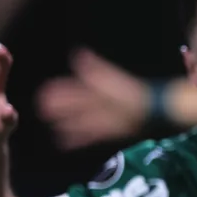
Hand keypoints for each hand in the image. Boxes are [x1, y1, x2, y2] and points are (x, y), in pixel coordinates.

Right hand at [35, 48, 150, 149]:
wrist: (155, 111)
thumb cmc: (132, 94)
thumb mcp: (111, 80)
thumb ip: (95, 69)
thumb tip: (78, 53)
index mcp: (102, 87)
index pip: (78, 88)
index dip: (62, 89)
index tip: (45, 90)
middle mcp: (103, 102)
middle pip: (79, 104)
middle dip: (62, 105)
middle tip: (41, 107)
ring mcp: (108, 117)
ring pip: (83, 120)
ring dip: (68, 122)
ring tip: (51, 124)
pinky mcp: (113, 131)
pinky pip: (92, 135)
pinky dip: (79, 138)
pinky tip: (64, 143)